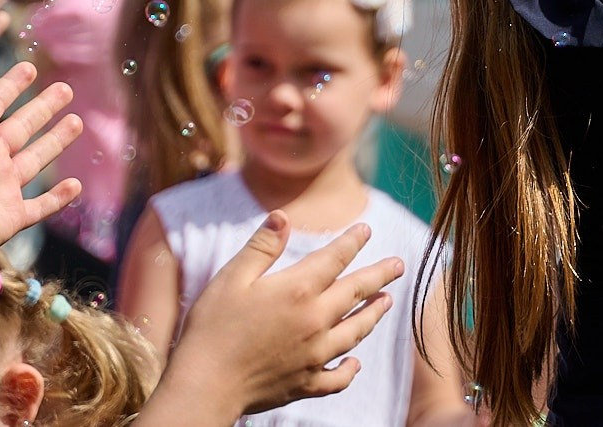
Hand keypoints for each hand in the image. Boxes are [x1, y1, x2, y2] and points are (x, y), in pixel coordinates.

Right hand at [162, 214, 404, 418]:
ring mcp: (315, 355)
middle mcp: (315, 320)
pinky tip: (355, 362)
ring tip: (386, 302)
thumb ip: (262, 247)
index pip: (336, 258)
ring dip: (374, 314)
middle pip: (357, 292)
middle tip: (399, 265)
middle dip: (380, 275)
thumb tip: (283, 216)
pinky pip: (339, 377)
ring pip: (356, 331)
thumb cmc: (212, 328)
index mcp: (298, 290)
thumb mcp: (232, 278)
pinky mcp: (307, 383)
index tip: (366, 229)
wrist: (204, 386)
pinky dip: (350, 369)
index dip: (352, 241)